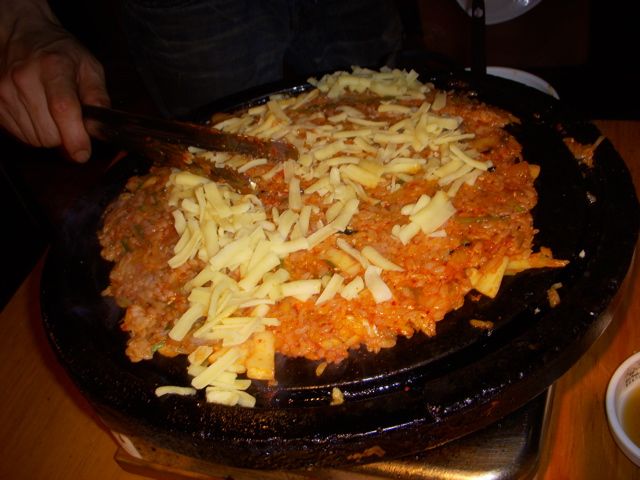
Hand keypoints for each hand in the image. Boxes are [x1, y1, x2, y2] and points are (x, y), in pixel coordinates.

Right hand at [0, 14, 109, 161]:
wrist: (22, 36)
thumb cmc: (60, 53)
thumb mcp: (90, 68)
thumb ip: (98, 98)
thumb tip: (101, 128)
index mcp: (54, 66)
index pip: (63, 108)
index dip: (74, 137)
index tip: (82, 153)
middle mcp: (25, 78)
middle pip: (48, 132)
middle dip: (65, 136)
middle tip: (70, 121)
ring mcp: (5, 91)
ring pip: (34, 138)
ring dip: (49, 135)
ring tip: (52, 113)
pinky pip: (20, 136)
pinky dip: (33, 132)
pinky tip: (37, 113)